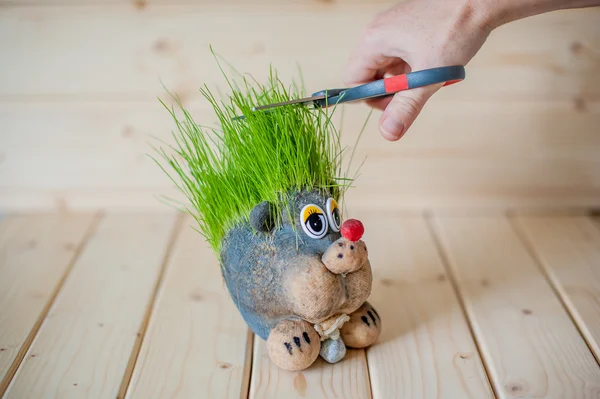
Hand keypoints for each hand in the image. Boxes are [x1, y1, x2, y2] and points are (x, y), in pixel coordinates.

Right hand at [344, 0, 492, 140]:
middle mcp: (376, 33)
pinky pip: (398, 57)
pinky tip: (432, 66)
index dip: (371, 99)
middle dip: (390, 90)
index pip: (353, 81)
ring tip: (428, 77)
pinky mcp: (405, 28)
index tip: (396, 102)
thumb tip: (388, 133)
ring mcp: (391, 28)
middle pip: (368, 75)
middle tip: (415, 92)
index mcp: (373, 41)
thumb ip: (406, 107)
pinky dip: (412, 68)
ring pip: (385, 68)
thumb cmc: (455, 30)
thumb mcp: (428, 76)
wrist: (481, 1)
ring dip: (404, 80)